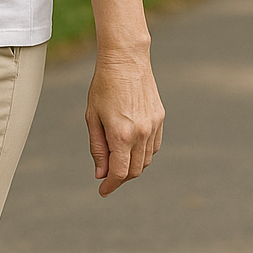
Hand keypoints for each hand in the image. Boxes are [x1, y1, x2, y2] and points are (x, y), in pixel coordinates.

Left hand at [86, 51, 163, 196]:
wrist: (126, 60)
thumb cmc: (103, 87)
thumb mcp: (92, 118)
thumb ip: (97, 148)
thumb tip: (101, 174)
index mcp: (121, 134)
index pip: (119, 173)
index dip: (110, 186)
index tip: (102, 192)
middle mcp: (141, 133)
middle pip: (134, 170)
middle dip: (121, 179)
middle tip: (107, 178)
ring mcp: (153, 126)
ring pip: (146, 160)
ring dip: (132, 167)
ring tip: (117, 162)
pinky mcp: (160, 118)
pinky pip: (154, 146)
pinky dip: (143, 154)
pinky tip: (131, 149)